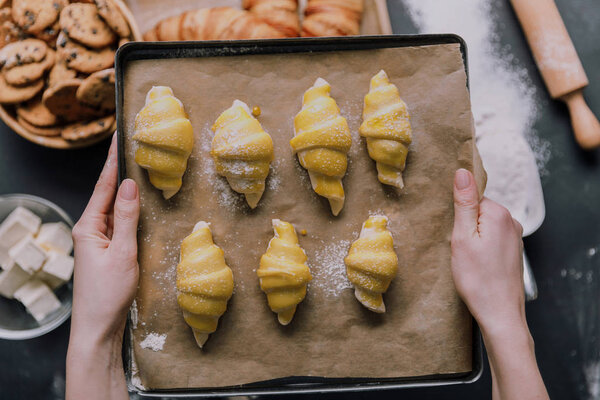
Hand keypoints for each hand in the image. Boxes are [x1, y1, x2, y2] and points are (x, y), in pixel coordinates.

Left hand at [66, 134, 138, 399]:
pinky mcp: (107, 251)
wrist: (97, 326)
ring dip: (126, 190)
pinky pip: (119, 223)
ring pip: (114, 209)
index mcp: (88, 226)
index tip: (119, 139)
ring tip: (138, 168)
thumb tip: (130, 185)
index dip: (113, 162)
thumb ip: (127, 218)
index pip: (103, 187)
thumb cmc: (108, 293)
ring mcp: (98, 241)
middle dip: (120, 171)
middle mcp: (90, 229)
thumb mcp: (122, 252)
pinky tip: (139, 205)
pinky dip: (129, 211)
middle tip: (132, 147)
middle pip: (107, 194)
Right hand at [450, 168, 524, 334]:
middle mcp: (511, 222)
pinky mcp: (513, 252)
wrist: (500, 314)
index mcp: (499, 214)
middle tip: (459, 250)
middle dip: (465, 227)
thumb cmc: (478, 279)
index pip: (471, 199)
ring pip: (484, 227)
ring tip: (468, 260)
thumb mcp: (462, 238)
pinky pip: (491, 240)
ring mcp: (514, 238)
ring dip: (472, 239)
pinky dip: (481, 249)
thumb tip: (463, 172)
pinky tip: (477, 265)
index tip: (455, 235)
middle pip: (478, 212)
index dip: (458, 216)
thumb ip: (463, 203)